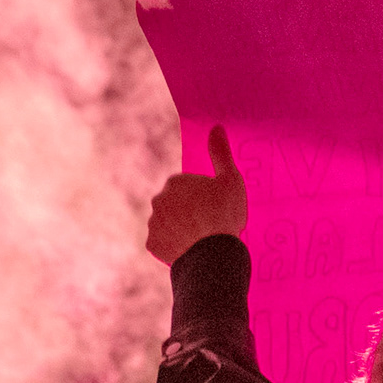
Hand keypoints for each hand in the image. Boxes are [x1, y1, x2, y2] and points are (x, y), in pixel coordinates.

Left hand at [145, 126, 247, 264]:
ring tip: (199, 241)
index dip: (202, 198)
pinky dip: (173, 246)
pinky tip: (189, 250)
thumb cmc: (224, 215)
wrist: (213, 255)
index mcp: (175, 182)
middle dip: (187, 212)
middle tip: (207, 226)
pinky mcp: (152, 245)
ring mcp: (153, 223)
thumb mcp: (230, 180)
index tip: (214, 209)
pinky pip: (163, 244)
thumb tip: (216, 127)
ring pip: (167, 224)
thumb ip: (221, 153)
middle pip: (174, 205)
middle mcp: (158, 200)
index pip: (186, 187)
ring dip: (178, 229)